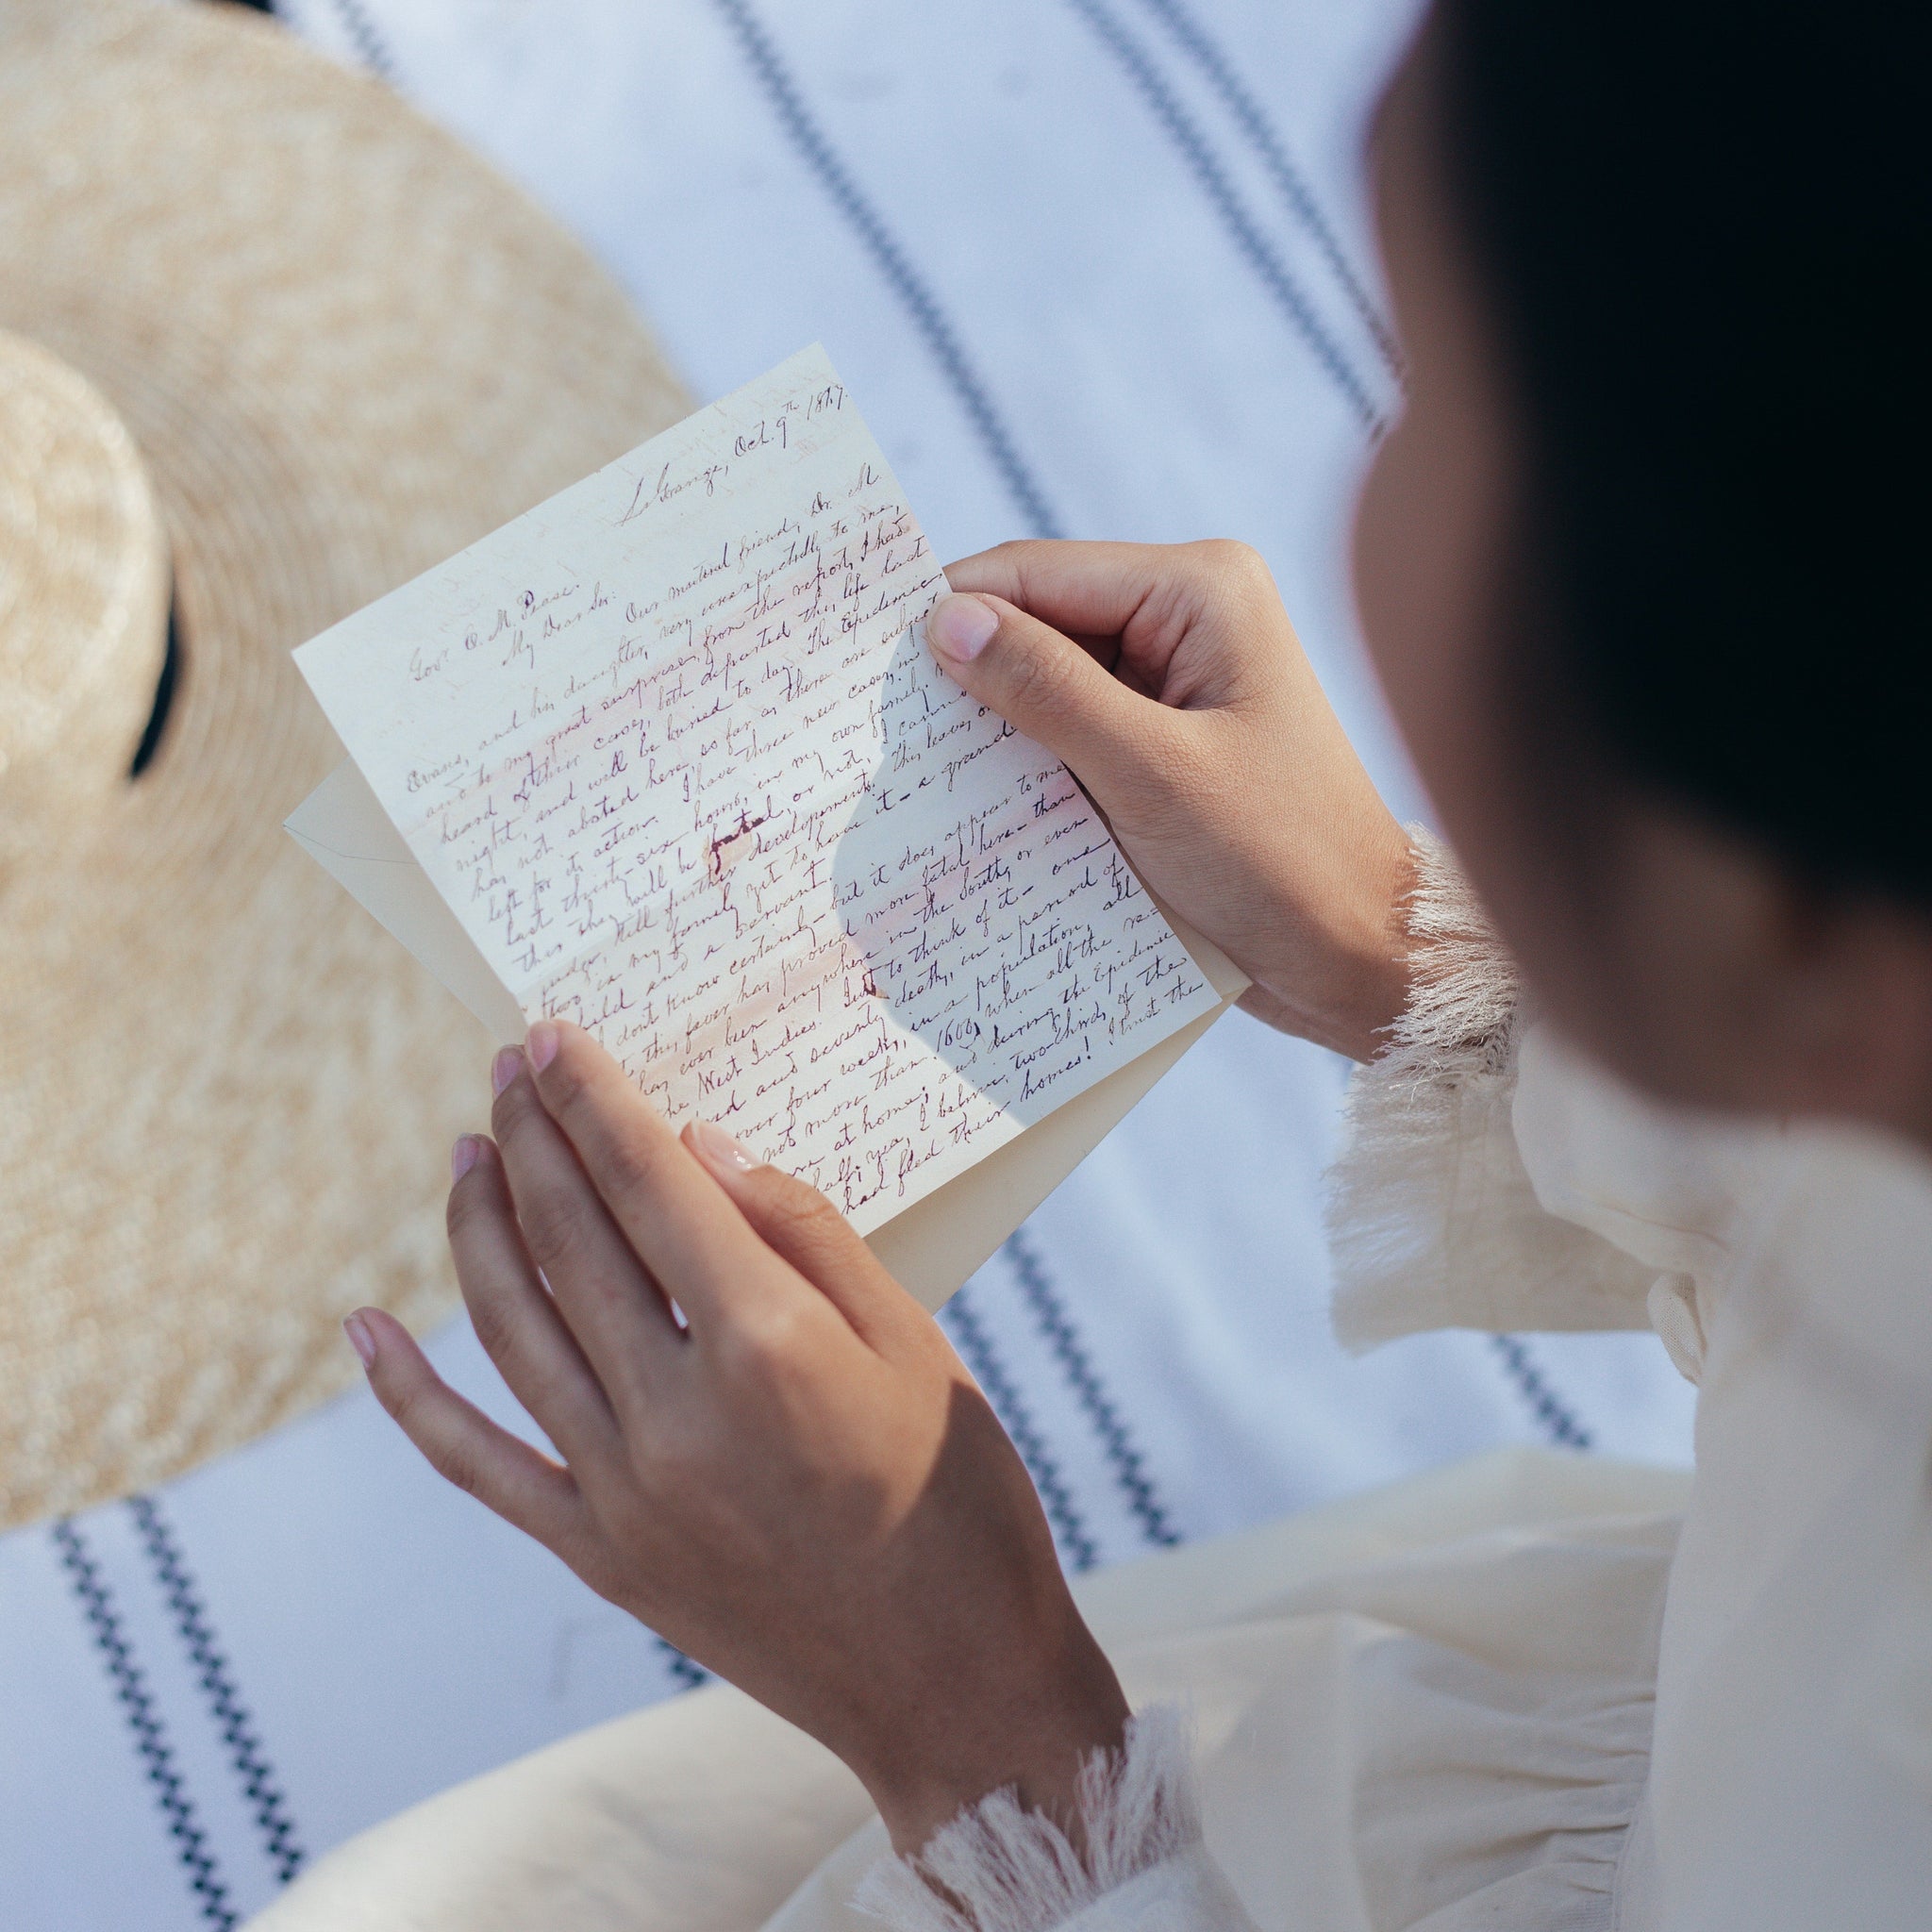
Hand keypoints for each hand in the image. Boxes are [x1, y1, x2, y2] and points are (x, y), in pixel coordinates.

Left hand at [345, 1019, 1127, 1851]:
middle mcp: (676, 1415)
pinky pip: (479, 1463)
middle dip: (534, 1136)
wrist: (955, 1685)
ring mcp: (626, 1494)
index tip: (554, 1035)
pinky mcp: (602, 1556)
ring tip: (467, 1151)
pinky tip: (364, 1328)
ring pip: (513, 1328)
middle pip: (572, 1239)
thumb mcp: (914, 1340)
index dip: (596, 1098)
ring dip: (479, 1227)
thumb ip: (804, 1234)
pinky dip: (411, 1395)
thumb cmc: (959, 1497)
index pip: (650, 1185)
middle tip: (509, 1067)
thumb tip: (699, 1150)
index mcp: (767, 1347)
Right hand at [928, 540, 1413, 1059]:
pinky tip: (979, 811)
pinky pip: (1070, 739)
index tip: (867, 668)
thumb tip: (945, 622)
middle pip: (1037, 627)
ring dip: (992, 735)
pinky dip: (1027, 772)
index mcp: (1200, 592)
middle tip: (883, 736)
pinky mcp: (1164, 747)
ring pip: (1045, 688)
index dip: (950, 615)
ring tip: (921, 782)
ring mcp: (1176, 685)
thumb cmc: (1281, 863)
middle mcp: (1187, 620)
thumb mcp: (1152, 775)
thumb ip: (1048, 693)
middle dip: (968, 681)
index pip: (1037, 576)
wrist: (1359, 960)